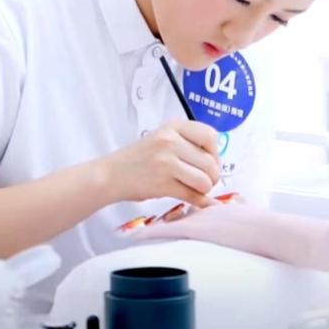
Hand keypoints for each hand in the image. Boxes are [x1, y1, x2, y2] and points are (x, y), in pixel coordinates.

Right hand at [99, 120, 220, 207]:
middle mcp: (171, 141)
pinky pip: (192, 195)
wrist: (111, 175)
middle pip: (211, 162)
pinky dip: (200, 201)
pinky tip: (199, 201)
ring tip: (195, 189)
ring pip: (205, 180)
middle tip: (205, 181)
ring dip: (205, 189)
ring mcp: (166, 162)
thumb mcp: (162, 139)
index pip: (210, 136)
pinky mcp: (163, 184)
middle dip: (213, 176)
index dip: (215, 153)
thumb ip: (188, 144)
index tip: (209, 161)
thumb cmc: (139, 159)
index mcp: (173, 127)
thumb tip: (217, 163)